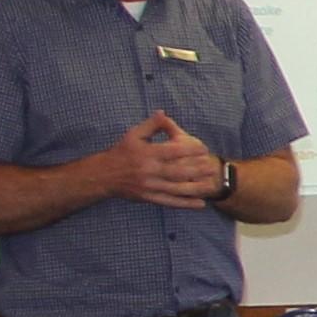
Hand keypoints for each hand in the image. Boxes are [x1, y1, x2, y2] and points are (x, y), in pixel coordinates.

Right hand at [106, 110, 221, 206]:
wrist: (104, 175)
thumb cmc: (122, 152)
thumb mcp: (134, 134)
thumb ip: (151, 125)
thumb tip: (164, 113)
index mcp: (147, 154)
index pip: (172, 152)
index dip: (190, 150)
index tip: (204, 149)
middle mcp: (149, 171)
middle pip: (177, 171)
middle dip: (196, 170)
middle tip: (212, 166)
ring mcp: (149, 186)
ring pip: (176, 189)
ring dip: (195, 188)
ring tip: (211, 185)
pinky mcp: (149, 198)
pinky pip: (170, 202)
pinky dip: (186, 204)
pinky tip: (200, 204)